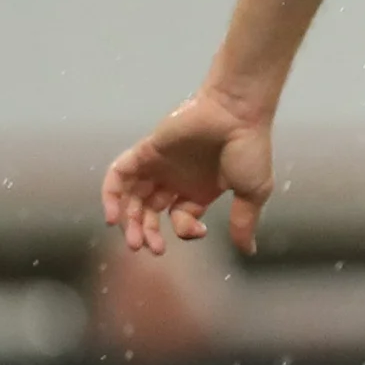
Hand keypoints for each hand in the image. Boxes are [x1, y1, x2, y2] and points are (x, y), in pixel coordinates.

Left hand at [104, 89, 276, 256]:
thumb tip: (249, 251)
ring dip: (129, 221)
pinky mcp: (145, 152)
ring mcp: (158, 166)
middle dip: (148, 233)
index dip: (186, 231)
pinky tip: (113, 216)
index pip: (180, 220)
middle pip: (150, 212)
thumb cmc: (250, 149)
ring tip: (133, 239)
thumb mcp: (253, 193)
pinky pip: (119, 176)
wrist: (238, 114)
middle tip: (150, 248)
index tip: (199, 230)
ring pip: (133, 198)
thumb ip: (244, 222)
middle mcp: (175, 179)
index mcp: (199, 191)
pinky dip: (111, 195)